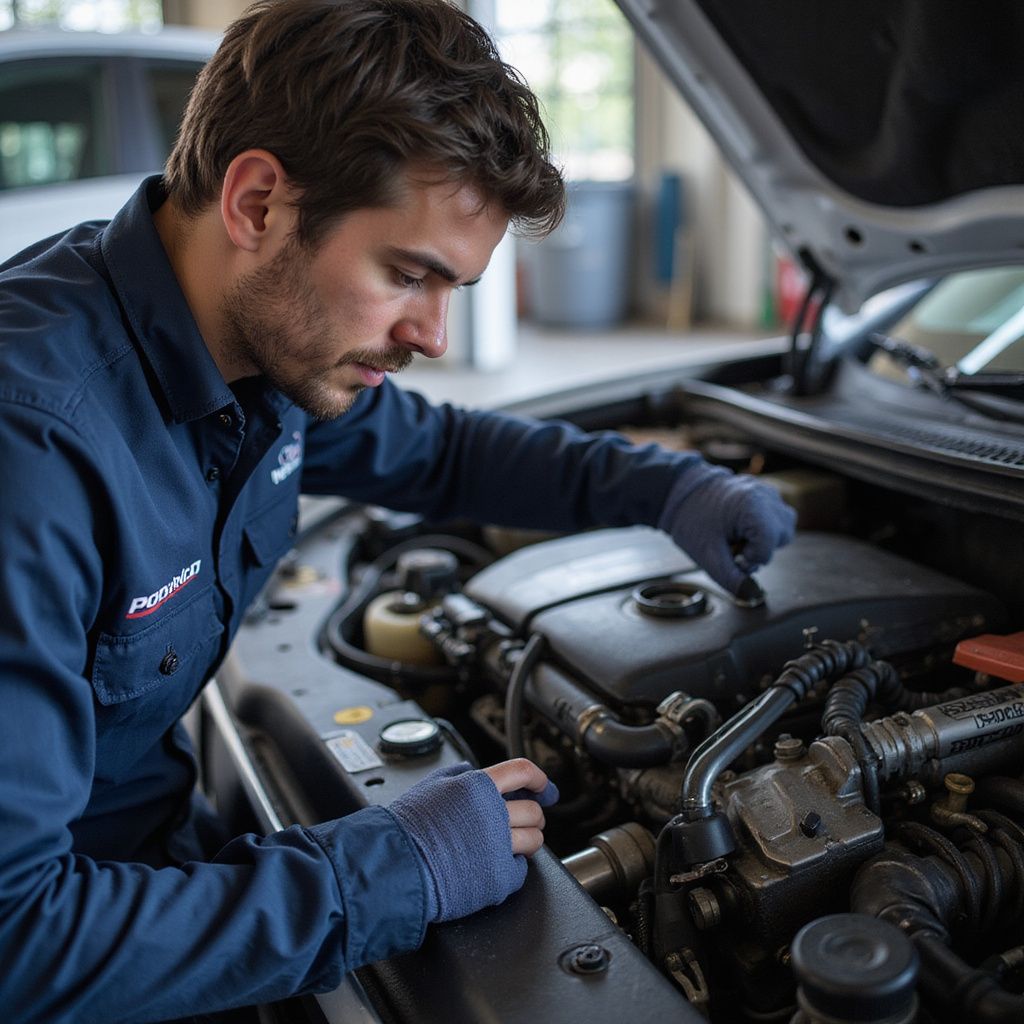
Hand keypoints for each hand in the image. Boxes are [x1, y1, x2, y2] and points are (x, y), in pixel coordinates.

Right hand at [388, 758, 554, 922]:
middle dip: (531, 816)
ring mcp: (498, 846)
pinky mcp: (498, 877)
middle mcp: (492, 814)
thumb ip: (459, 774)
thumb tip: (474, 772)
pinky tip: (491, 865)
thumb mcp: (432, 784)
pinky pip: (520, 870)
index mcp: (478, 787)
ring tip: (508, 845)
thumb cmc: (407, 828)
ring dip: (527, 842)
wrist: (395, 866)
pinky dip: (511, 868)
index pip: (523, 772)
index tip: (545, 789)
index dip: (539, 779)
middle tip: (521, 822)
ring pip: (534, 840)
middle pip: (533, 811)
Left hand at [658, 463, 795, 595]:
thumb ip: (731, 579)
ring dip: (764, 539)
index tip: (731, 554)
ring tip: (737, 535)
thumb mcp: (708, 555)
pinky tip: (742, 527)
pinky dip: (764, 528)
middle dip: (758, 549)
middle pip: (780, 538)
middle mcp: (765, 497)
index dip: (750, 559)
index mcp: (752, 507)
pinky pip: (777, 519)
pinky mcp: (767, 494)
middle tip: (732, 545)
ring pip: (783, 529)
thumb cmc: (692, 520)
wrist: (682, 493)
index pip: (767, 549)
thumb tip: (753, 596)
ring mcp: (768, 493)